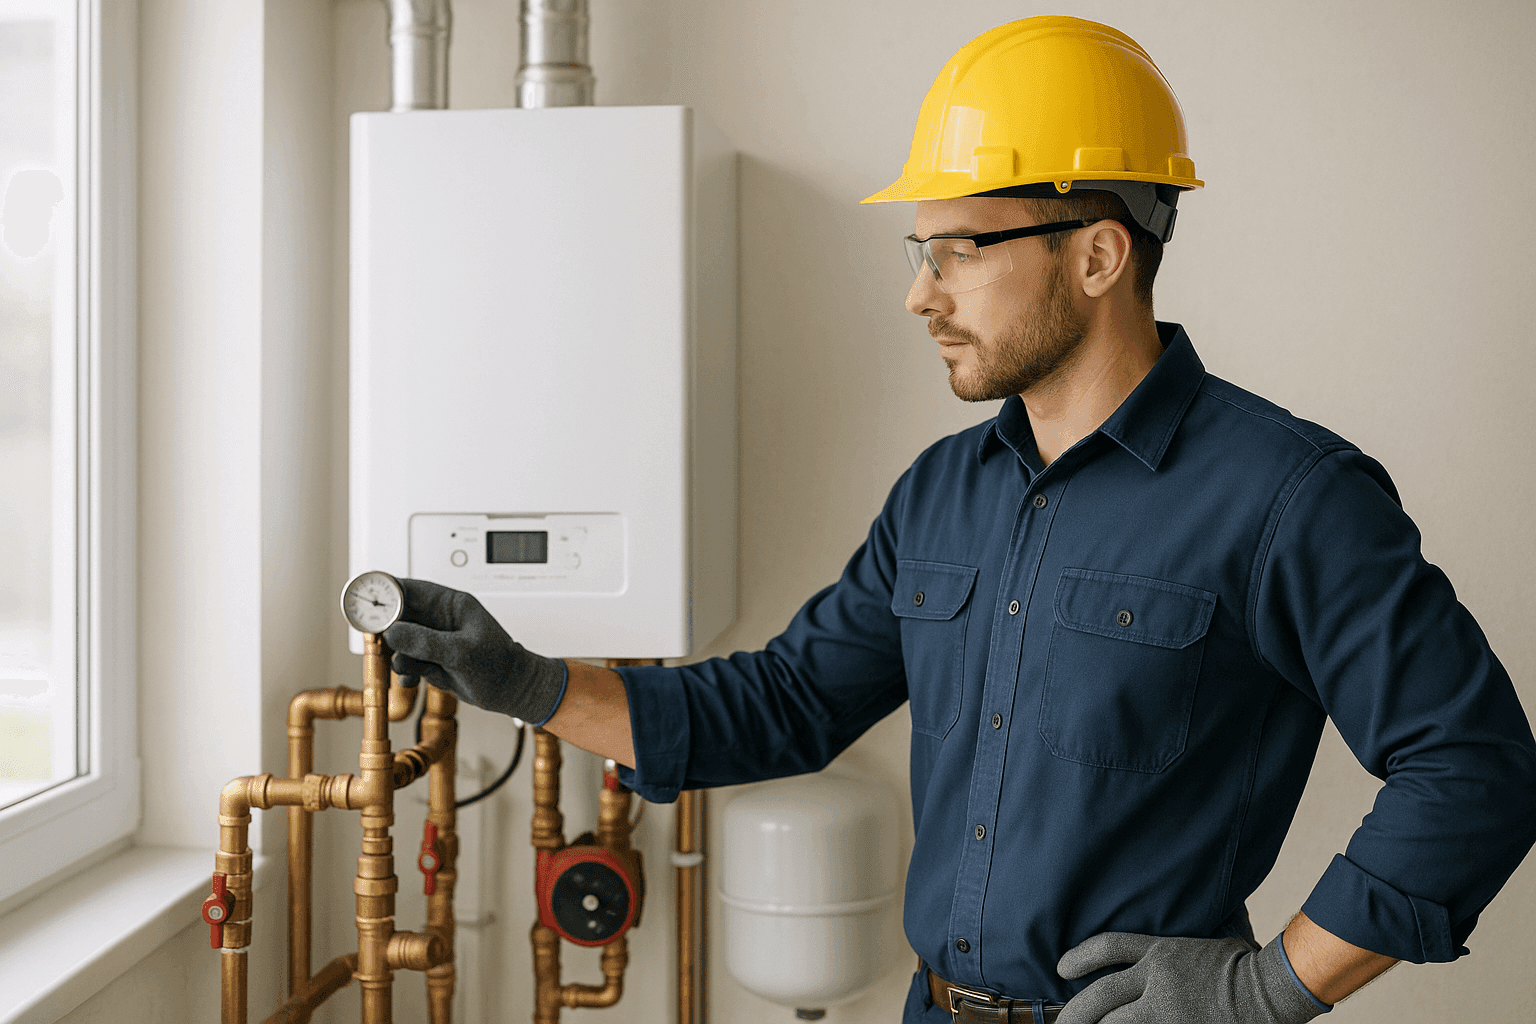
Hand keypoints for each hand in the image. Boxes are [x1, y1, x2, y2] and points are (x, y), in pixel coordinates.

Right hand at [383, 577, 567, 724]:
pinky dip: (404, 671)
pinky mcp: (430, 659)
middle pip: (396, 615)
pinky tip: (413, 679)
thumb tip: (392, 632)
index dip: (385, 592)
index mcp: (449, 603)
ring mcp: (432, 639)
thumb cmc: (499, 665)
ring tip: (410, 668)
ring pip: (397, 641)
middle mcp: (437, 618)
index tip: (365, 602)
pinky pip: (405, 661)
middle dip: (385, 630)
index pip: (409, 589)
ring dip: (396, 656)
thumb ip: (426, 642)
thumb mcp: (461, 652)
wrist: (512, 690)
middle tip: (379, 642)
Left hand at [1056, 932, 1326, 1023]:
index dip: (1080, 957)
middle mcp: (1157, 981)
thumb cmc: (1243, 966)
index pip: (1110, 948)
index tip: (1060, 968)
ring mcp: (1167, 1010)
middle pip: (1101, 997)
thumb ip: (1167, 955)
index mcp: (1161, 954)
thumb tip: (1143, 962)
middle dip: (1074, 1014)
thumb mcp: (1198, 948)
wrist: (1272, 988)